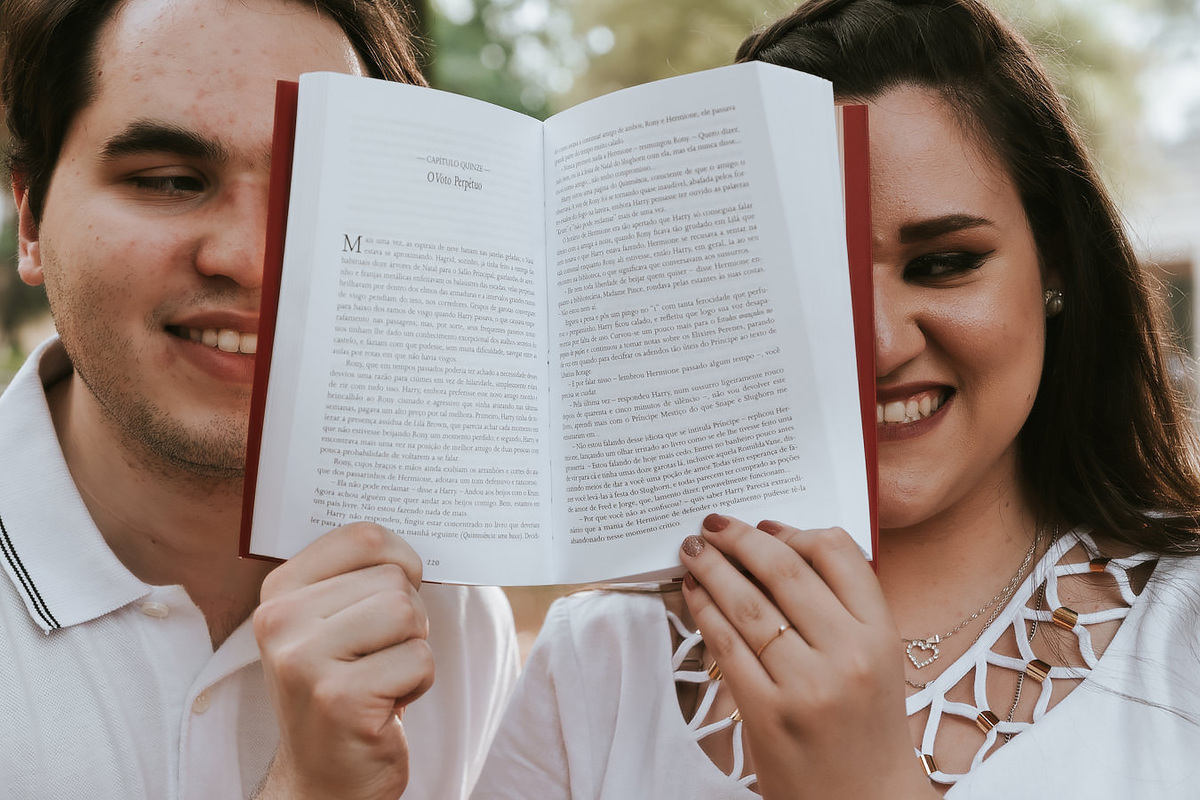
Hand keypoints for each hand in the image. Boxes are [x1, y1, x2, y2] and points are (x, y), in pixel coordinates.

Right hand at [253, 522, 433, 799]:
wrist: (322, 777)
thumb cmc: (343, 688)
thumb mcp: (335, 623)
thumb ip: (360, 576)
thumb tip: (423, 533)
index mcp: (280, 591)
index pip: (364, 536)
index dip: (401, 561)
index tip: (395, 592)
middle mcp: (281, 621)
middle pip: (395, 579)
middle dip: (409, 619)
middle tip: (377, 657)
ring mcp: (305, 660)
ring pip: (408, 614)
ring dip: (413, 651)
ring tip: (381, 678)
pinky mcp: (339, 698)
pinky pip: (419, 661)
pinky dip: (417, 684)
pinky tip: (384, 705)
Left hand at [680, 514, 934, 799]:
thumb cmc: (863, 725)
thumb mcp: (876, 659)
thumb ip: (841, 606)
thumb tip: (778, 545)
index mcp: (881, 635)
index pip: (838, 553)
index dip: (793, 531)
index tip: (764, 526)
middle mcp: (848, 655)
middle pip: (784, 570)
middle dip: (740, 539)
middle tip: (713, 524)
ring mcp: (807, 686)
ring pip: (748, 604)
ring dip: (713, 568)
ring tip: (693, 551)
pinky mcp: (768, 714)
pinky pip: (727, 645)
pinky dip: (704, 611)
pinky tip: (693, 593)